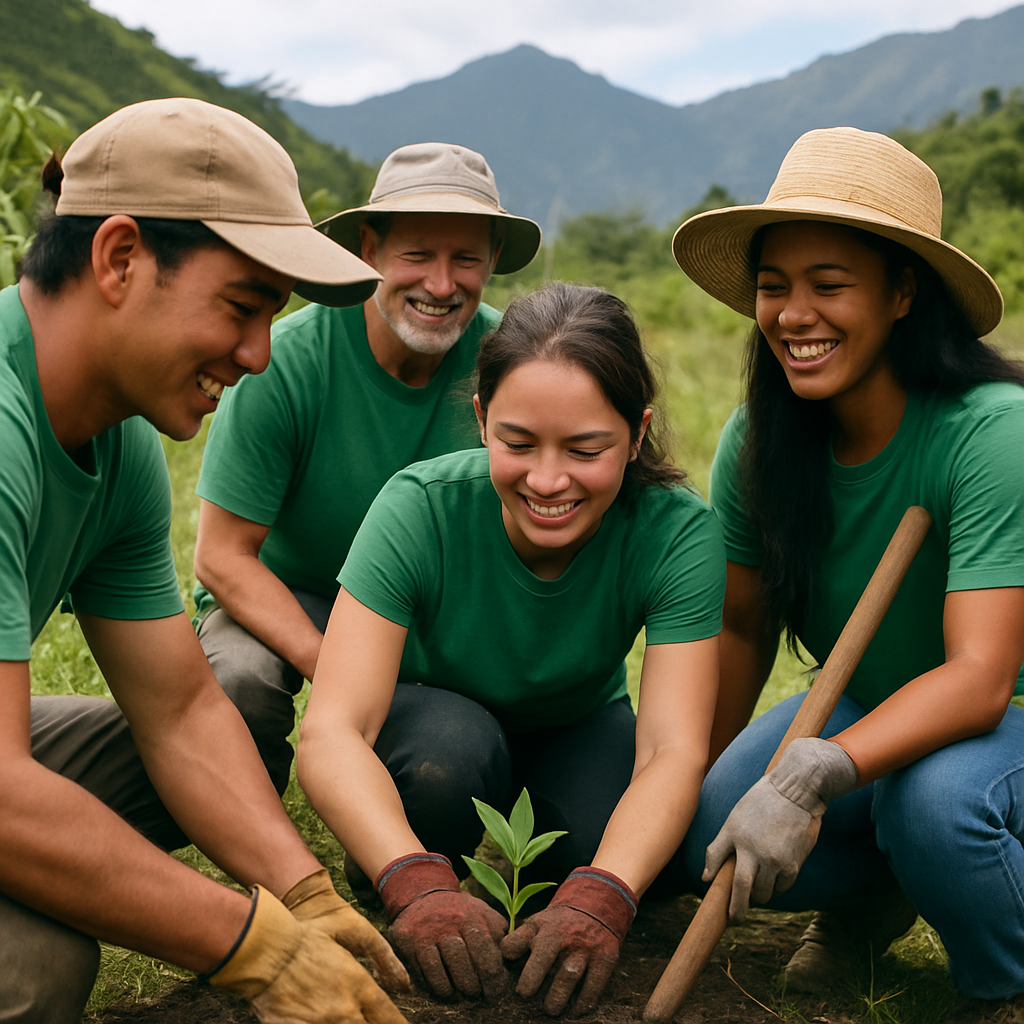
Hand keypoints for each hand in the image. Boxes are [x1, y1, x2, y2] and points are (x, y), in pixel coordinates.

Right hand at [206, 885, 407, 1023]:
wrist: (265, 949)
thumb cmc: (307, 937)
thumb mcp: (350, 933)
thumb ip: (381, 955)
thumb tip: (402, 981)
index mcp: (359, 986)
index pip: (388, 1017)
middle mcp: (344, 1010)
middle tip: (374, 1020)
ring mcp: (320, 1023)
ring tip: (348, 1018)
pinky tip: (321, 1021)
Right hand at [375, 852, 507, 999]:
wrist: (423, 895)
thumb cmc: (459, 913)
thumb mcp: (482, 913)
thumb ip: (498, 932)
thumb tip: (514, 957)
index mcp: (474, 916)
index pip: (488, 949)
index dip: (494, 976)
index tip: (497, 991)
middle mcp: (452, 921)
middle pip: (470, 959)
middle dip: (478, 983)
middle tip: (480, 994)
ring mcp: (430, 930)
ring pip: (448, 965)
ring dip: (460, 985)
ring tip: (465, 993)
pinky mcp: (411, 940)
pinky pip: (427, 970)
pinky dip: (439, 985)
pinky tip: (445, 989)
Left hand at [501, 867, 636, 1015]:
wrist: (596, 906)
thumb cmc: (559, 923)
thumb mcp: (537, 923)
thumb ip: (518, 940)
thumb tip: (500, 958)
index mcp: (543, 927)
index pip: (518, 943)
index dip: (507, 957)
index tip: (509, 978)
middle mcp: (564, 936)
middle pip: (543, 959)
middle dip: (531, 980)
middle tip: (525, 996)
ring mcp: (585, 947)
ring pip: (568, 976)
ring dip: (556, 998)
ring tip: (550, 1009)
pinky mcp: (605, 958)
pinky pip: (594, 986)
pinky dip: (584, 1002)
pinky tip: (575, 1010)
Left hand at [704, 737, 857, 921]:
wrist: (797, 790)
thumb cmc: (763, 802)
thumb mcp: (736, 817)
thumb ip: (720, 846)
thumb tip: (705, 877)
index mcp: (733, 833)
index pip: (715, 861)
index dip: (709, 878)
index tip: (709, 898)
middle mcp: (752, 849)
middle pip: (741, 890)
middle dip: (737, 910)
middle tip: (736, 921)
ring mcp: (773, 858)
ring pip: (763, 893)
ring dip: (760, 895)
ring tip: (759, 889)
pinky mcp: (792, 864)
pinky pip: (782, 887)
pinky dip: (778, 886)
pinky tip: (777, 876)